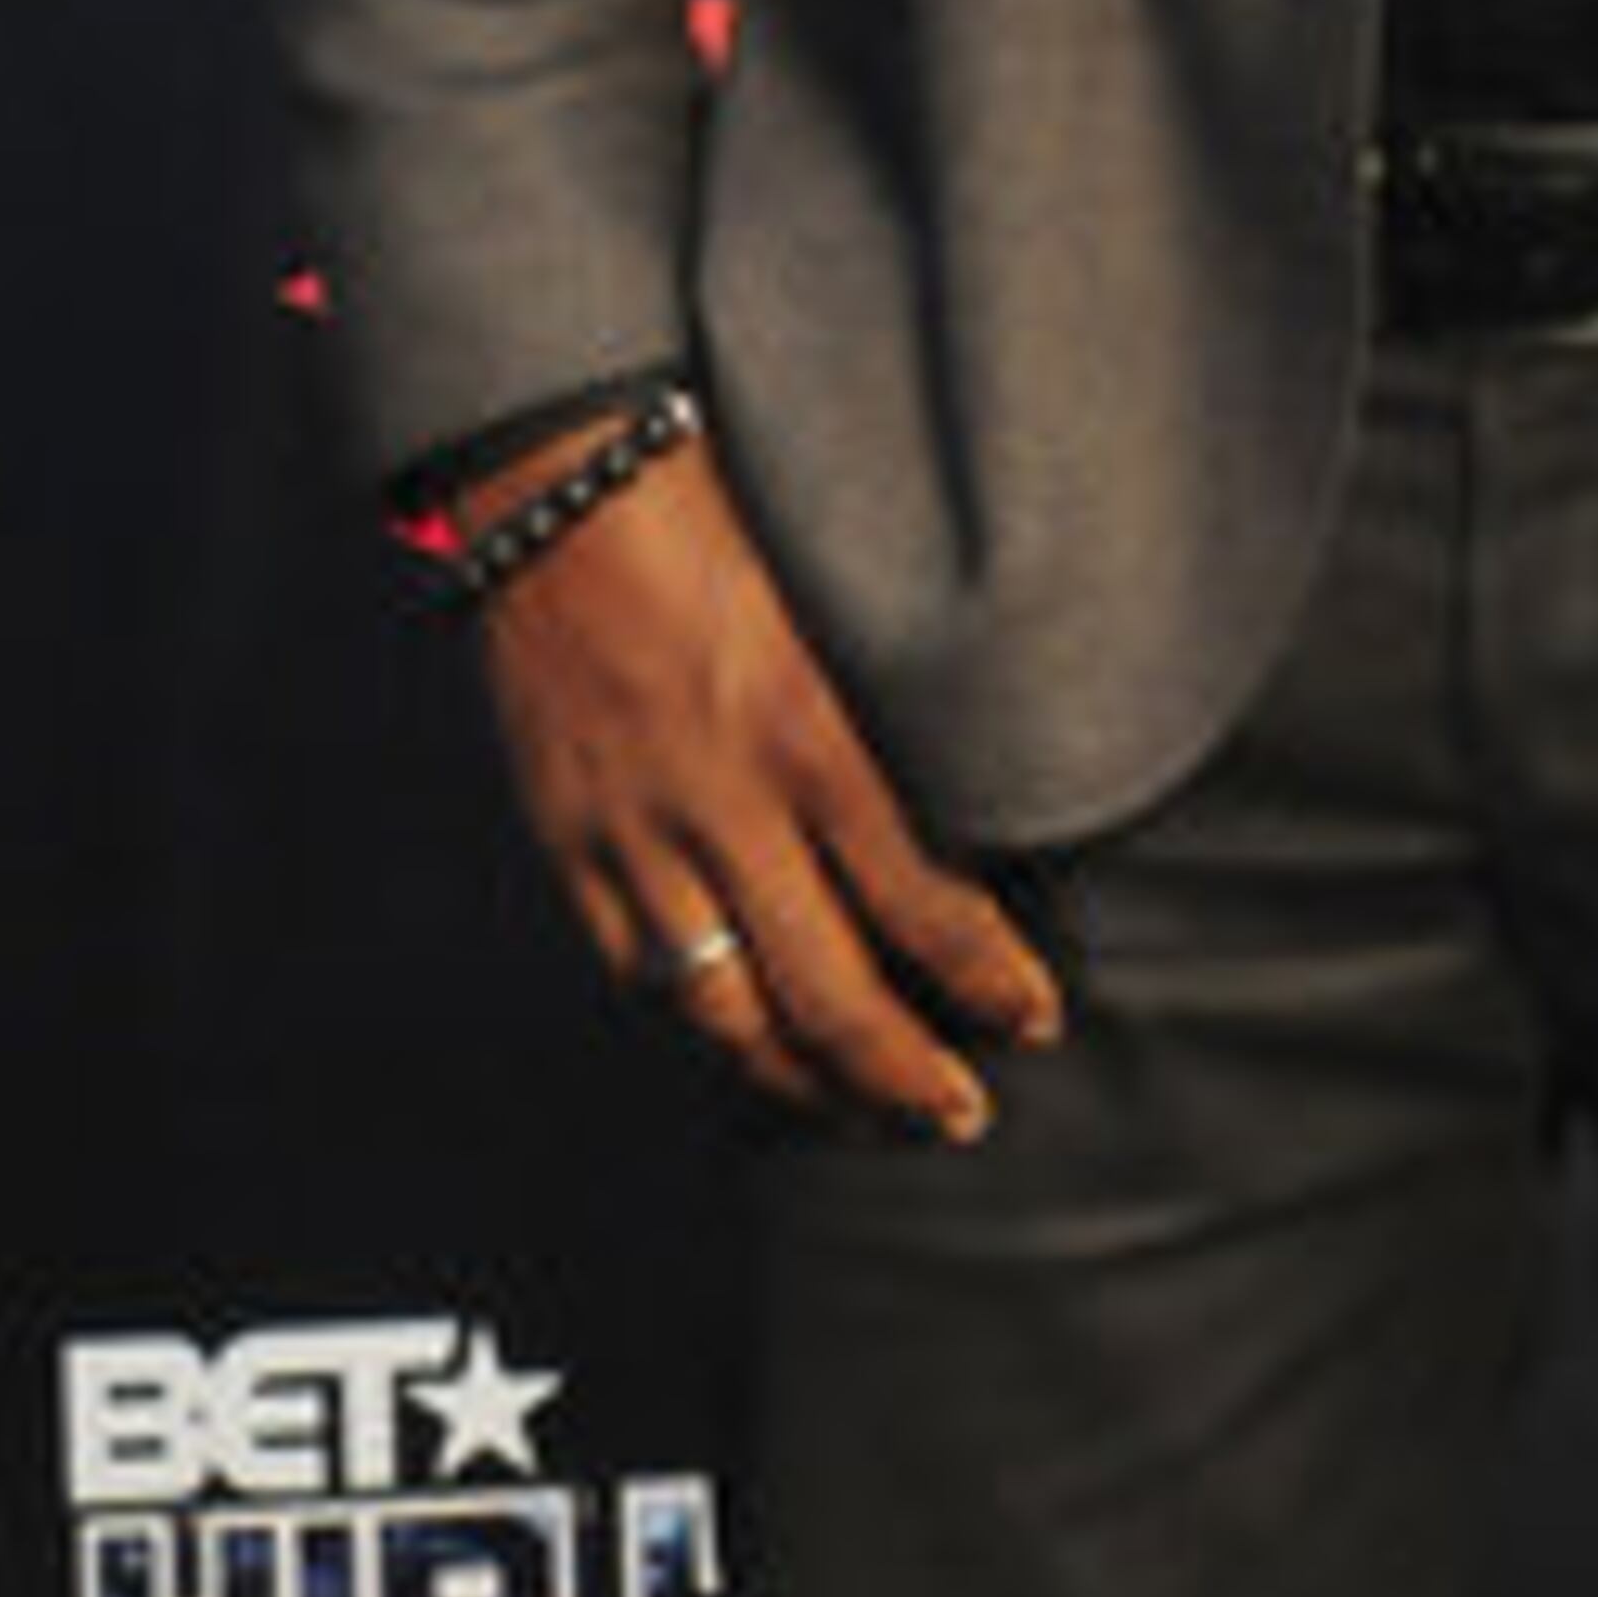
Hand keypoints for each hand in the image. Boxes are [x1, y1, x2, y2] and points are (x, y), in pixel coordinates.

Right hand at [452, 418, 1063, 1135]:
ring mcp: (635, 832)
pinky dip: (698, 1023)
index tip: (1036, 1018)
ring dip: (802, 1082)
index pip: (919, 898)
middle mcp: (722, 798)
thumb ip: (884, 717)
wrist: (562, 482)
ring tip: (859, 1114)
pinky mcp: (568, 839)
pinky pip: (636, 970)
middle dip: (903, 1074)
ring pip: (725, 1011)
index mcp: (807, 728)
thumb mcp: (833, 605)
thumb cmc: (720, 516)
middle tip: (961, 1114)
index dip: (986, 977)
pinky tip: (742, 1044)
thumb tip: (961, 817)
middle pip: (826, 990)